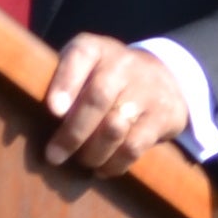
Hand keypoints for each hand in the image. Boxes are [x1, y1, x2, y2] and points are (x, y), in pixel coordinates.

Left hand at [39, 34, 189, 175]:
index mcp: (97, 49)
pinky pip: (134, 146)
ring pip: (115, 127)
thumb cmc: (107, 77)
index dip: (65, 83)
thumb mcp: (84, 66)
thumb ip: (63, 82)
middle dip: (72, 133)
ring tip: (82, 161)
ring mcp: (147, 90)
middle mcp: (124, 64)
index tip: (53, 110)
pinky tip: (102, 169)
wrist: (164, 76)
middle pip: (97, 98)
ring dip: (92, 152)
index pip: (80, 55)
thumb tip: (53, 115)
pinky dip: (114, 163)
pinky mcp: (164, 116)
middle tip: (54, 156)